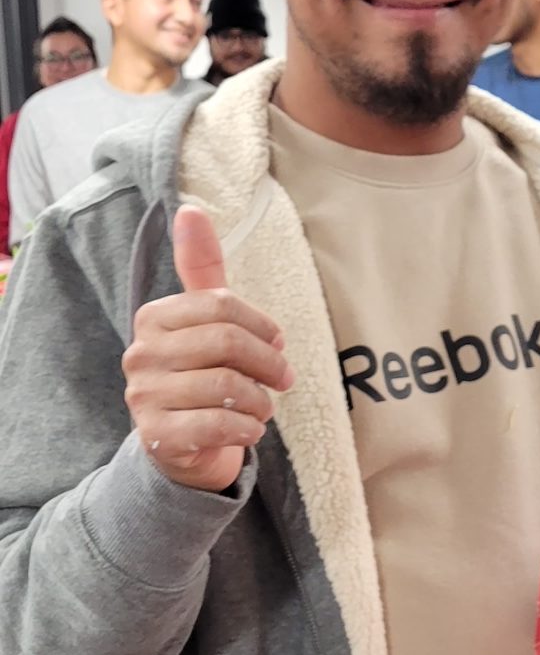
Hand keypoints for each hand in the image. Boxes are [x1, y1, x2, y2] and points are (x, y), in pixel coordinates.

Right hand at [122, 205, 293, 492]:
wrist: (179, 445)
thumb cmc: (200, 374)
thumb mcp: (205, 321)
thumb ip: (202, 269)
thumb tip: (190, 209)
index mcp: (153, 318)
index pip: (221, 306)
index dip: (261, 326)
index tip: (278, 343)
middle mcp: (140, 354)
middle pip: (226, 343)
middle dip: (268, 364)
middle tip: (283, 379)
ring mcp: (144, 396)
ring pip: (227, 388)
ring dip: (260, 401)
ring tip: (261, 406)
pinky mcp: (157, 436)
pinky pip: (218, 426)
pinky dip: (248, 429)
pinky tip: (250, 429)